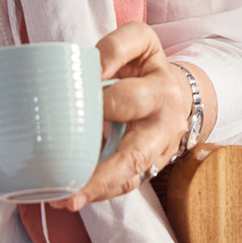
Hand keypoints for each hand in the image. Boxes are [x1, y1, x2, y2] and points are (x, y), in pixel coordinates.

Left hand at [48, 22, 199, 211]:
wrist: (175, 95)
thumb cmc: (146, 69)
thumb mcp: (140, 43)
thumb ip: (116, 47)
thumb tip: (91, 71)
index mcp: (162, 89)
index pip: (130, 97)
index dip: (102, 101)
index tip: (75, 99)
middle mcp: (165, 124)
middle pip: (136, 152)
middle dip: (104, 168)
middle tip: (68, 174)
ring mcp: (158, 151)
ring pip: (131, 176)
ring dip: (99, 189)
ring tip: (67, 200)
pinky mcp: (149, 168)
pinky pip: (126, 185)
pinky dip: (100, 193)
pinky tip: (71, 198)